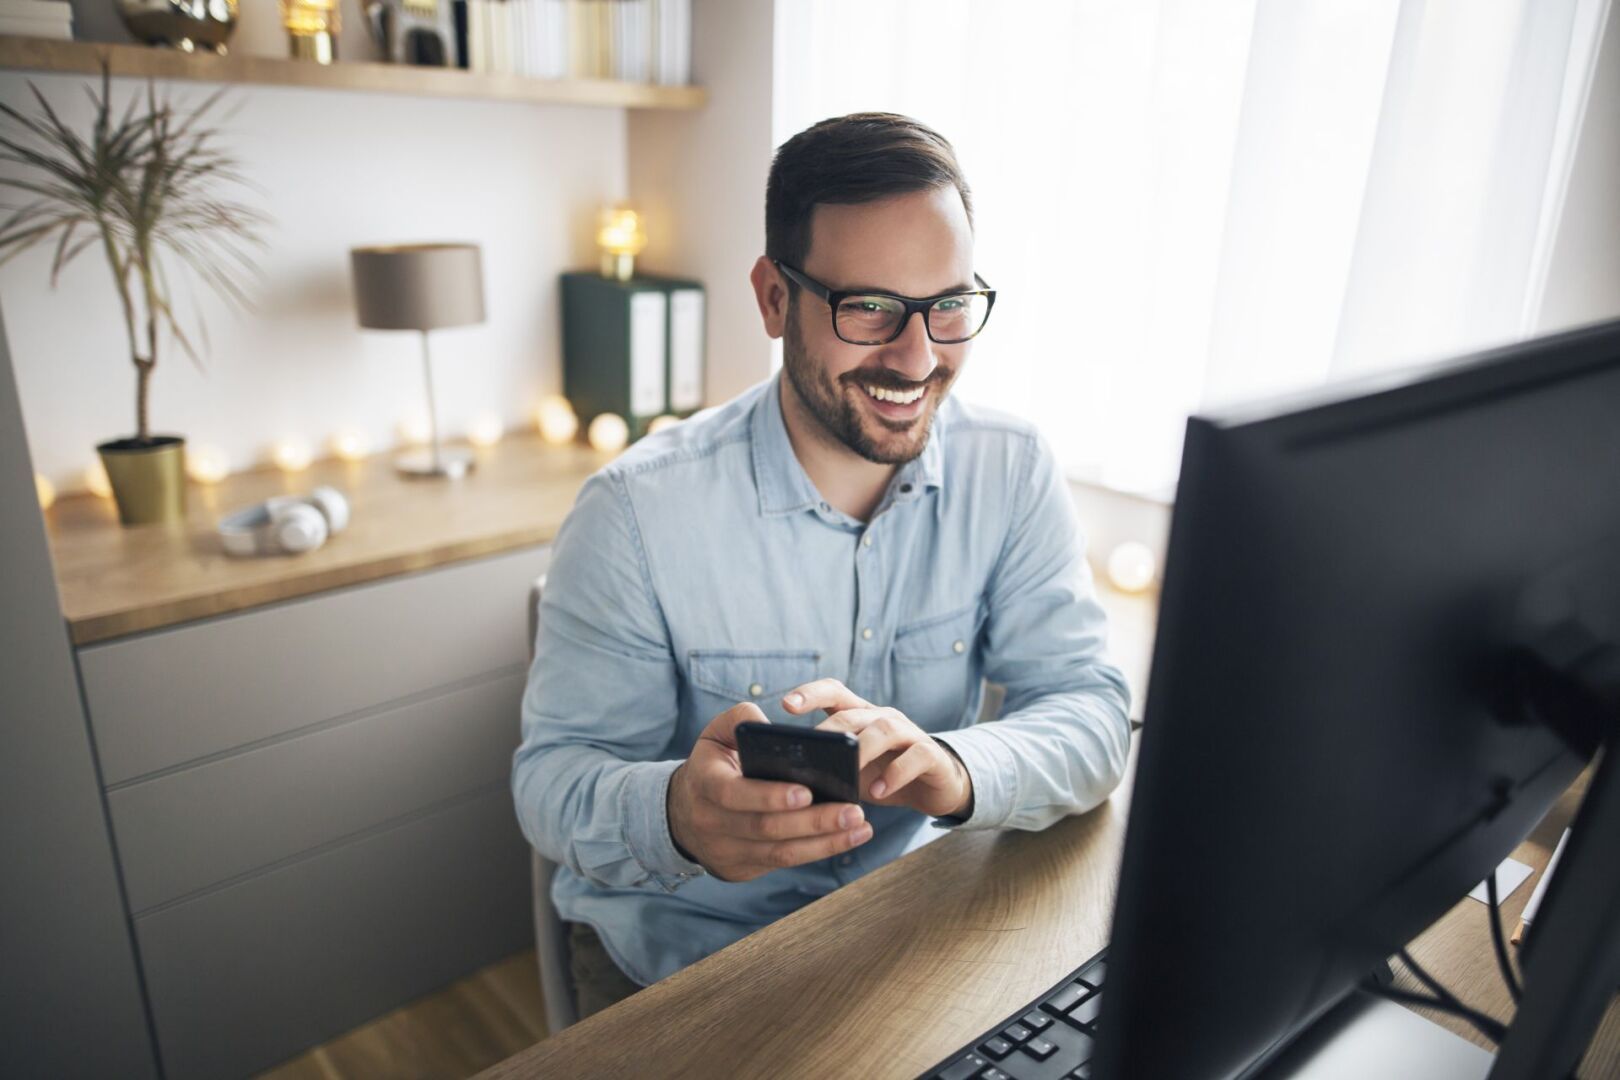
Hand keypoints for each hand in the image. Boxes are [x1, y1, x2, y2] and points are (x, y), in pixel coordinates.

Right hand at [666, 701, 873, 881]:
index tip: (807, 791)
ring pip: (780, 852)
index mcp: (704, 782)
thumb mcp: (715, 734)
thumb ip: (741, 718)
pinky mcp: (742, 869)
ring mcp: (726, 850)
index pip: (734, 793)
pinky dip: (819, 851)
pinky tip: (849, 838)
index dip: (769, 796)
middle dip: (813, 821)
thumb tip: (771, 726)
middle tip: (853, 810)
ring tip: (861, 826)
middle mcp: (711, 821)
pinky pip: (784, 862)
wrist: (683, 811)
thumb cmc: (713, 763)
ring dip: (825, 842)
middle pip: (766, 828)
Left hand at [783, 679, 972, 819]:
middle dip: (830, 730)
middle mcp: (884, 718)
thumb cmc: (883, 776)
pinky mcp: (931, 755)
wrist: (935, 788)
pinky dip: (896, 773)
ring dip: (863, 750)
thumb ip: (825, 766)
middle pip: (853, 714)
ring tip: (847, 771)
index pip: (834, 692)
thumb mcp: (851, 770)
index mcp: (860, 716)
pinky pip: (916, 756)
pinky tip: (880, 792)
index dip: (810, 694)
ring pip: (884, 729)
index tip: (786, 705)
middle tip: (810, 752)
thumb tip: (783, 777)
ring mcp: (909, 734)